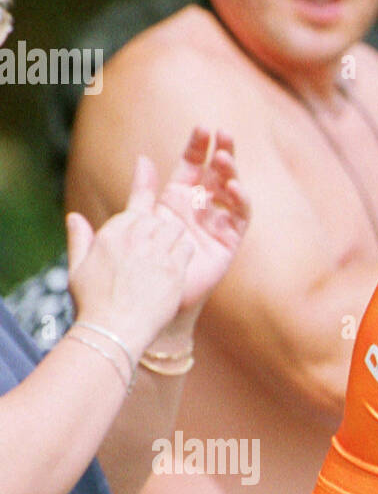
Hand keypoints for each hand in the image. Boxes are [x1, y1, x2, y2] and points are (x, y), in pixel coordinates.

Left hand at [66, 130, 248, 359]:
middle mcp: (199, 211)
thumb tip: (143, 159)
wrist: (152, 300)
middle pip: (215, 175)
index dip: (197, 147)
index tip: (202, 128)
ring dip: (231, 173)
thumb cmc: (140, 266)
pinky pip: (240, 219)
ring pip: (230, 193)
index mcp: (176, 202)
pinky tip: (233, 188)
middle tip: (223, 134)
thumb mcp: (137, 222)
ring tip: (226, 159)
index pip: (191, 167)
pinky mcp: (228, 244)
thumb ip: (142, 192)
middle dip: (221, 152)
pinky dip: (240, 202)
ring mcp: (215, 227)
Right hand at [66, 156, 193, 361]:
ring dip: (175, 238)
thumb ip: (80, 240)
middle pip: (159, 216)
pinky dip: (184, 252)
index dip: (144, 180)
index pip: (135, 201)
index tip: (147, 163)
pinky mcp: (174, 269)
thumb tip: (74, 217)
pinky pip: (186, 247)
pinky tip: (179, 264)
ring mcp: (156, 251)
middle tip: (164, 241)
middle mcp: (136, 236)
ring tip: (169, 256)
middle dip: (163, 225)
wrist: (114, 329)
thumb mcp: (78, 269)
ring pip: (175, 229)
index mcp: (113, 233)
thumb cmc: (94, 304)